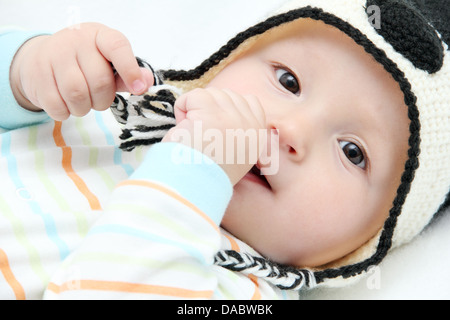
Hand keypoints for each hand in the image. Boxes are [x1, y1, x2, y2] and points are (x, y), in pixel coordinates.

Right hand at [10, 22, 153, 120]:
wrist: (42, 58)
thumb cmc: (84, 62)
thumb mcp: (108, 63)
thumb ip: (128, 74)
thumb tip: (147, 82)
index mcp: (100, 35)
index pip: (118, 47)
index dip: (130, 70)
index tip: (138, 89)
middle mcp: (76, 40)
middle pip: (99, 81)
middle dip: (103, 100)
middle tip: (98, 99)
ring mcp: (53, 55)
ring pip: (77, 95)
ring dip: (84, 108)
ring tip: (82, 102)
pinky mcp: (37, 74)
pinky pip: (57, 105)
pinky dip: (65, 113)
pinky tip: (66, 104)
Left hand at [163, 88, 266, 184]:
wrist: (192, 188)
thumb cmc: (204, 175)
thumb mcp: (235, 157)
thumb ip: (238, 133)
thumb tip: (226, 114)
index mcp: (257, 136)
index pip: (251, 102)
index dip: (225, 110)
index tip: (214, 132)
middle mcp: (250, 125)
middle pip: (228, 95)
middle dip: (209, 109)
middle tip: (201, 137)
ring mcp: (233, 117)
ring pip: (210, 94)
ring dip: (195, 110)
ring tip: (193, 136)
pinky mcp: (212, 113)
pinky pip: (193, 96)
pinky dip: (182, 108)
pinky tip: (184, 130)